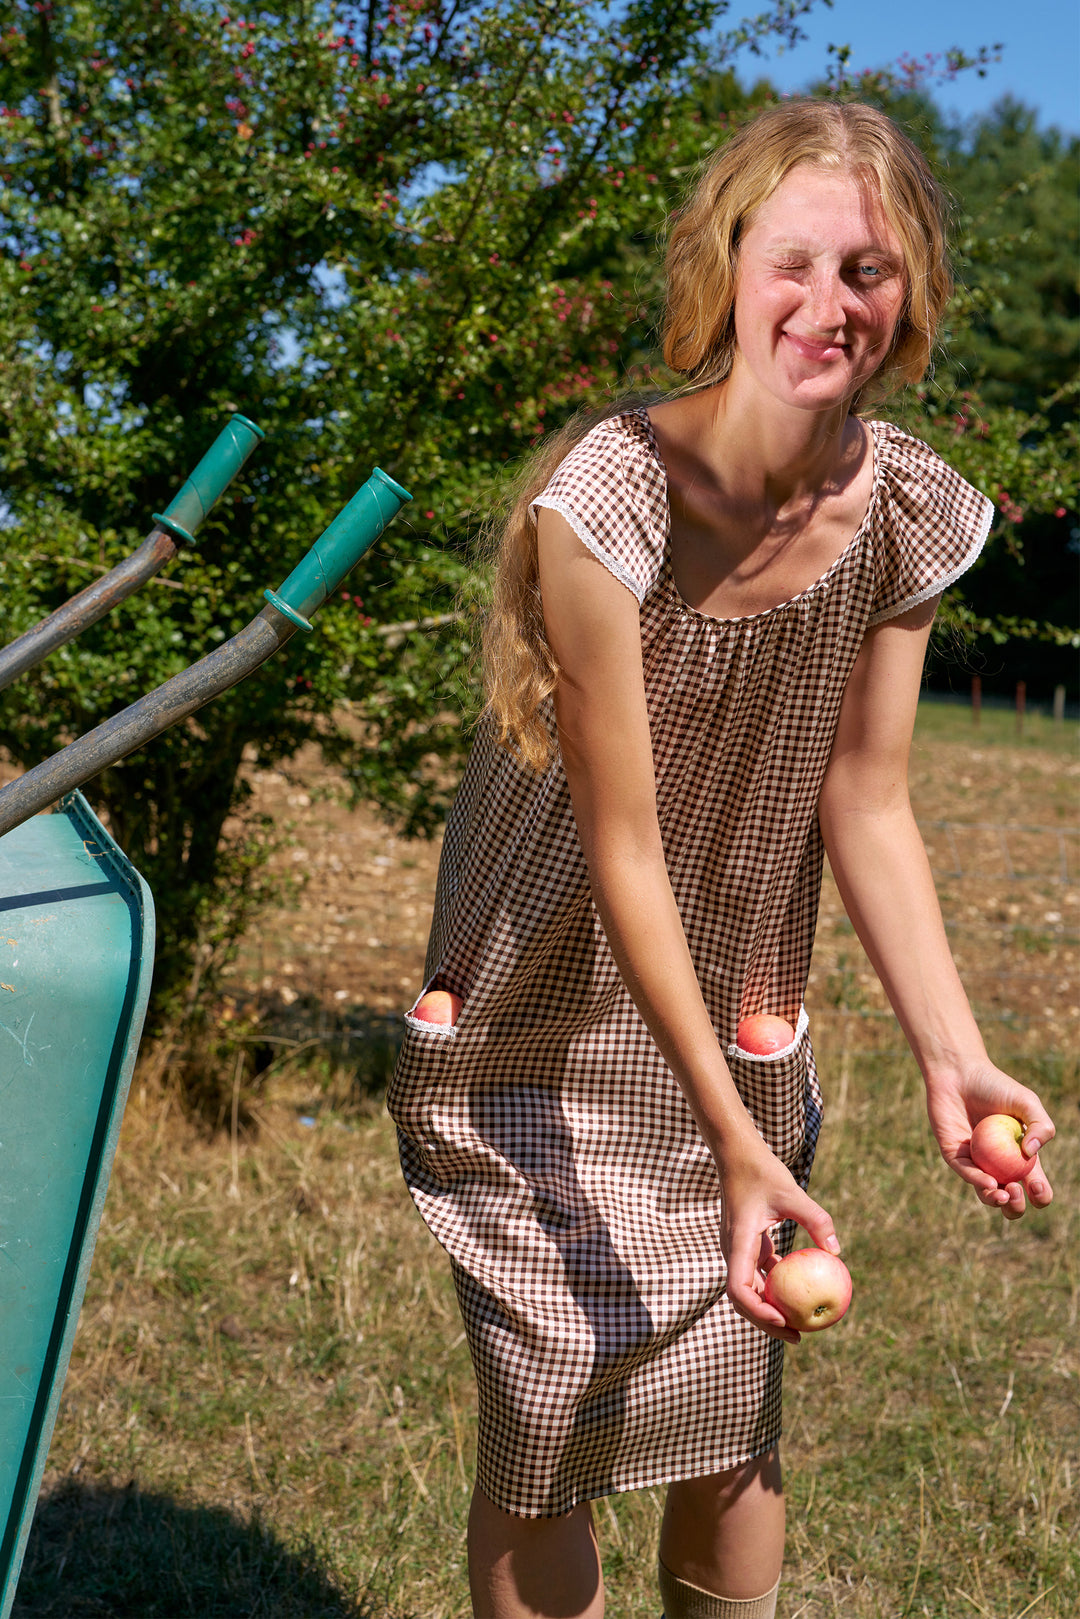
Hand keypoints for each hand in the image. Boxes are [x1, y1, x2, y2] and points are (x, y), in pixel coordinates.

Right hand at [716, 1128, 841, 1344]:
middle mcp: (734, 1252)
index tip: (784, 1321)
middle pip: (743, 1300)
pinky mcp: (747, 1245)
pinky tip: (801, 1292)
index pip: (739, 1289)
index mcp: (739, 1244)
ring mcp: (738, 1250)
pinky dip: (776, 1287)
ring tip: (800, 1323)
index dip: (758, 1312)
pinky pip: (760, 1274)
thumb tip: (837, 1251)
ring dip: (771, 1309)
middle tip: (798, 1336)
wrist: (738, 1155)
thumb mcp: (793, 1193)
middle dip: (767, 1323)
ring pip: (750, 1290)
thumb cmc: (763, 1171)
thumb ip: (816, 1220)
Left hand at [925, 1060, 1054, 1219]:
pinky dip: (978, 1181)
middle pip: (1010, 1200)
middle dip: (1016, 1207)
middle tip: (1016, 1190)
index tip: (1037, 1187)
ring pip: (987, 1194)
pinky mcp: (955, 1156)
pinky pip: (966, 1173)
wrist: (959, 1072)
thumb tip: (1030, 1154)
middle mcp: (999, 1164)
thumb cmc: (995, 1085)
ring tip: (1004, 1192)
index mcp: (1021, 1156)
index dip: (1040, 1195)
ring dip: (996, 1201)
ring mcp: (976, 1162)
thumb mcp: (1027, 1103)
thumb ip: (1041, 1126)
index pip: (1035, 1187)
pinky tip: (989, 1182)